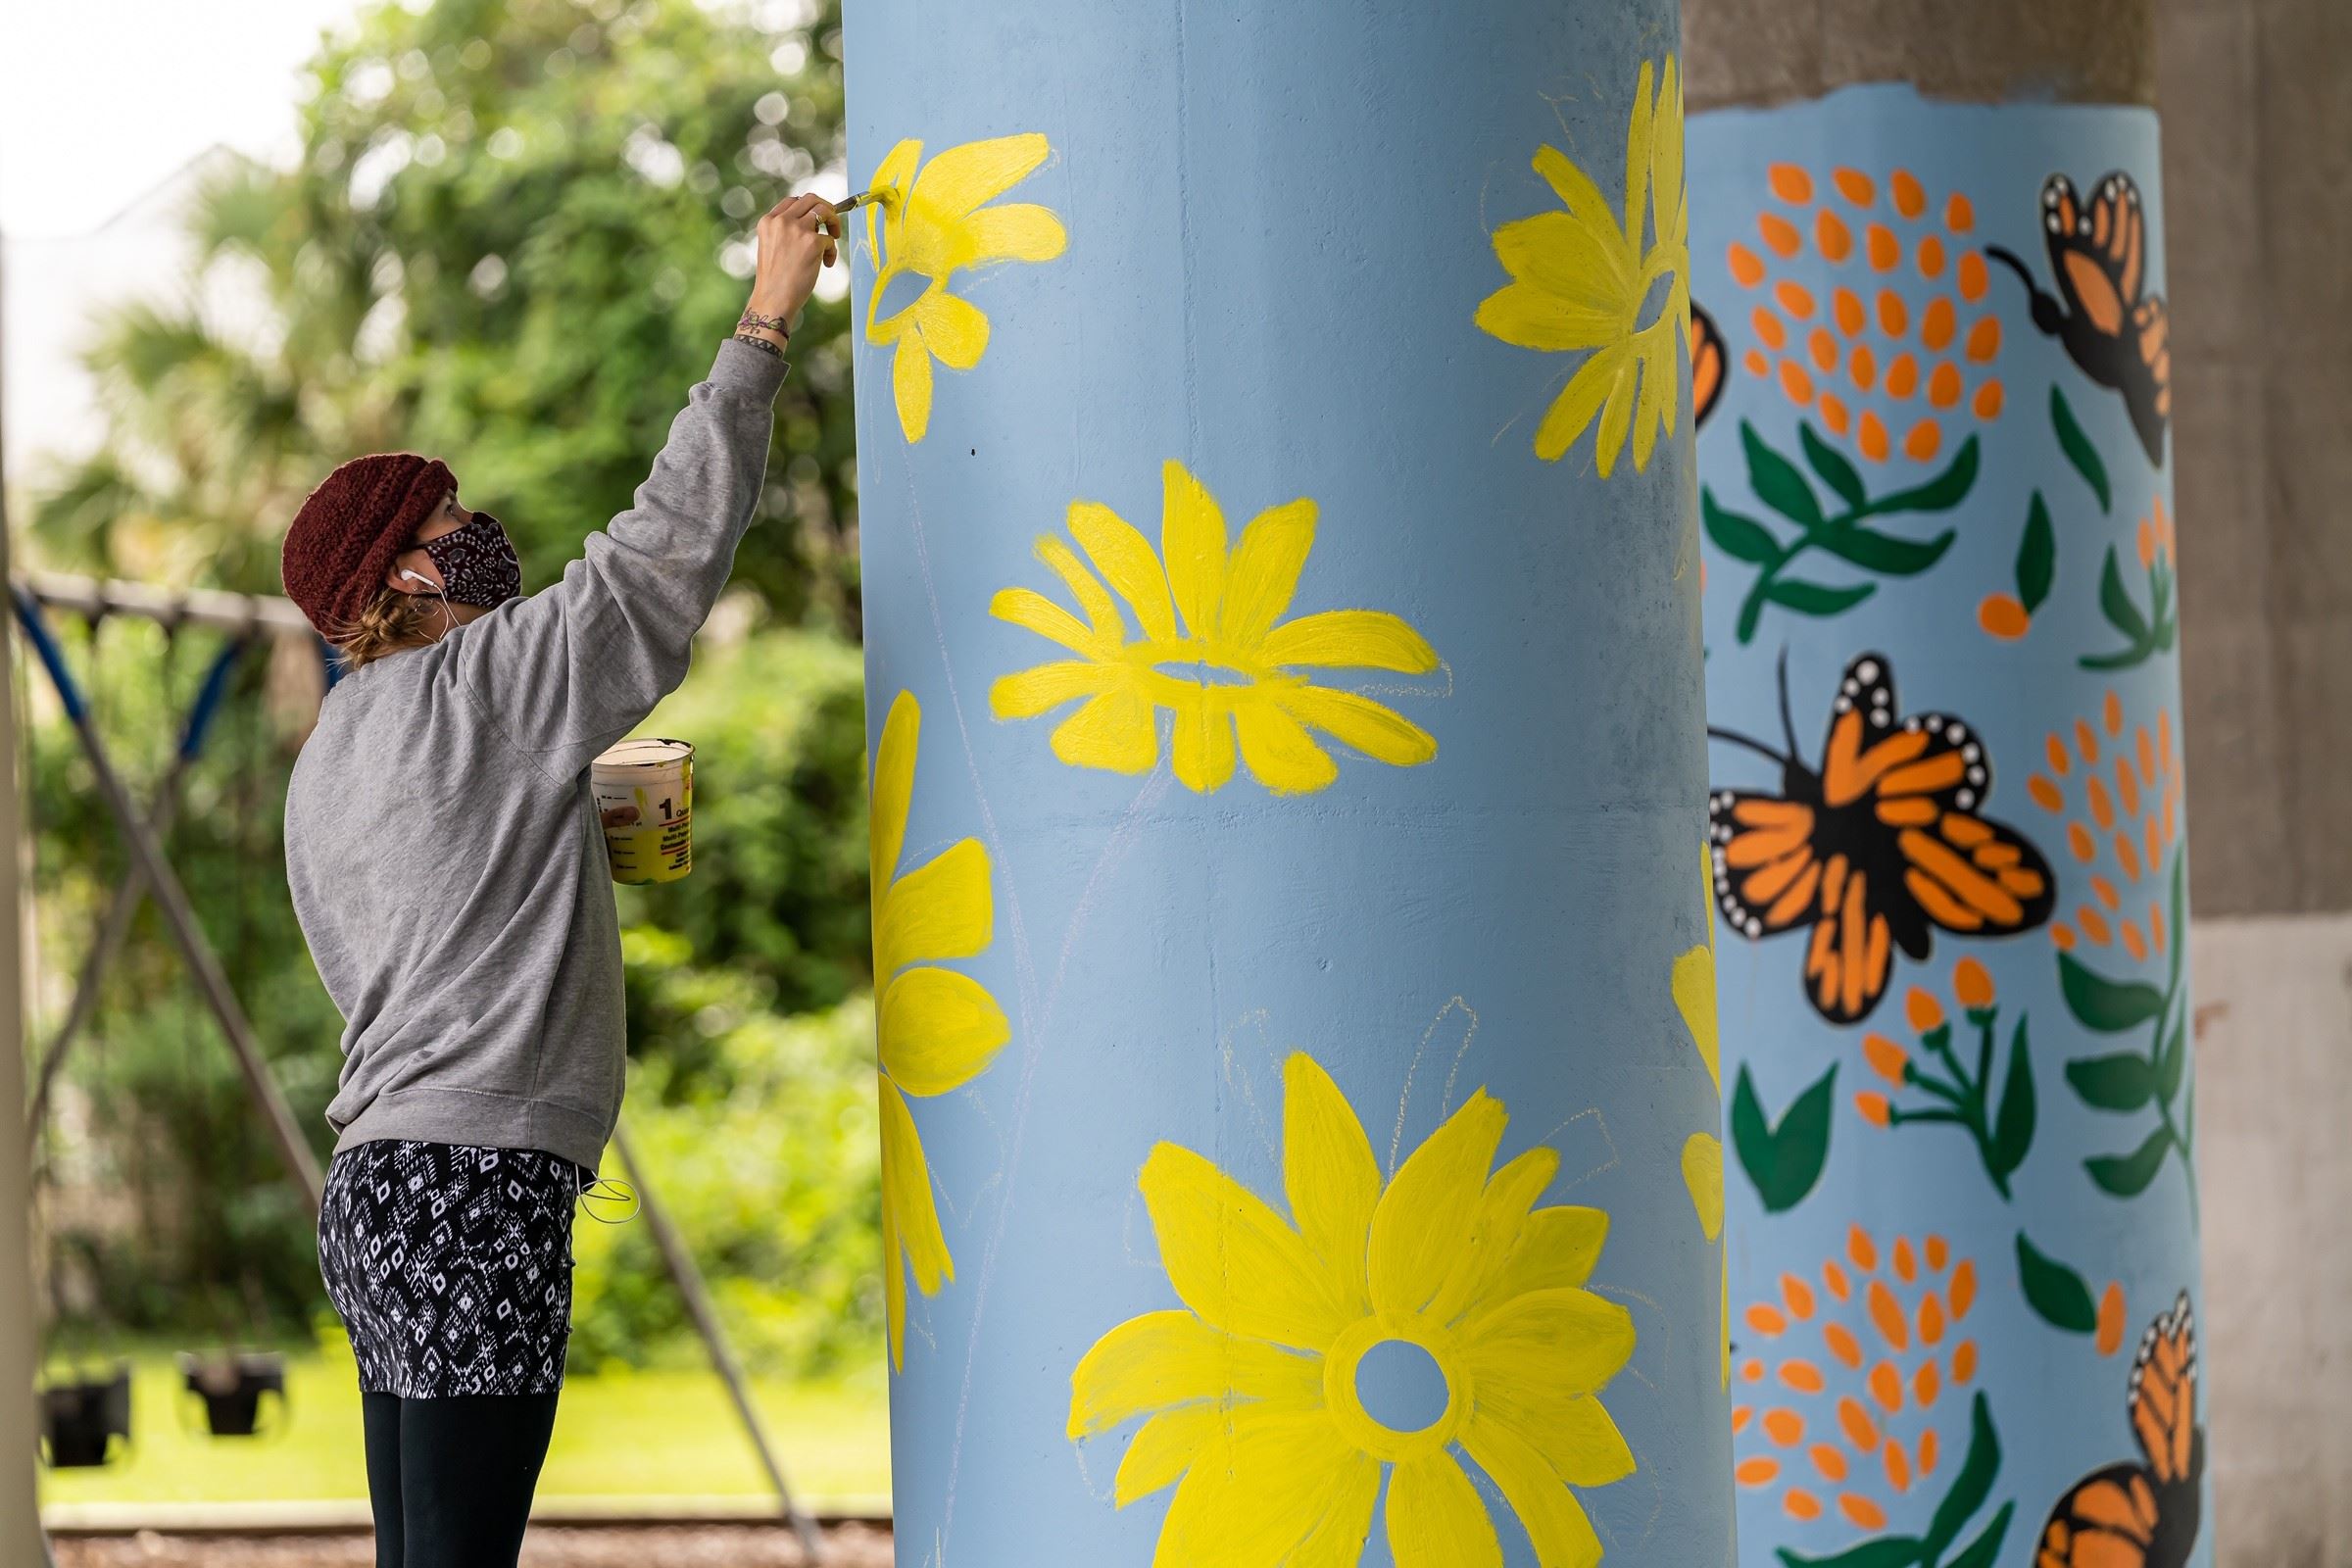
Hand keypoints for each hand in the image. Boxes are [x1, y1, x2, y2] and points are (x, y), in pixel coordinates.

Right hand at [744, 193, 839, 331]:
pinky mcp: (812, 242)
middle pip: (811, 199)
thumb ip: (786, 231)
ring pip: (825, 211)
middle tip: (832, 225)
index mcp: (768, 221)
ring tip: (832, 241)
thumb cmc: (775, 279)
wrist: (773, 299)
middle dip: (827, 208)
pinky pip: (830, 239)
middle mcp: (782, 221)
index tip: (819, 218)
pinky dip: (831, 252)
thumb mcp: (773, 246)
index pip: (794, 201)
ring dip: (834, 224)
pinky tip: (826, 265)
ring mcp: (797, 229)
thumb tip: (814, 223)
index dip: (810, 207)